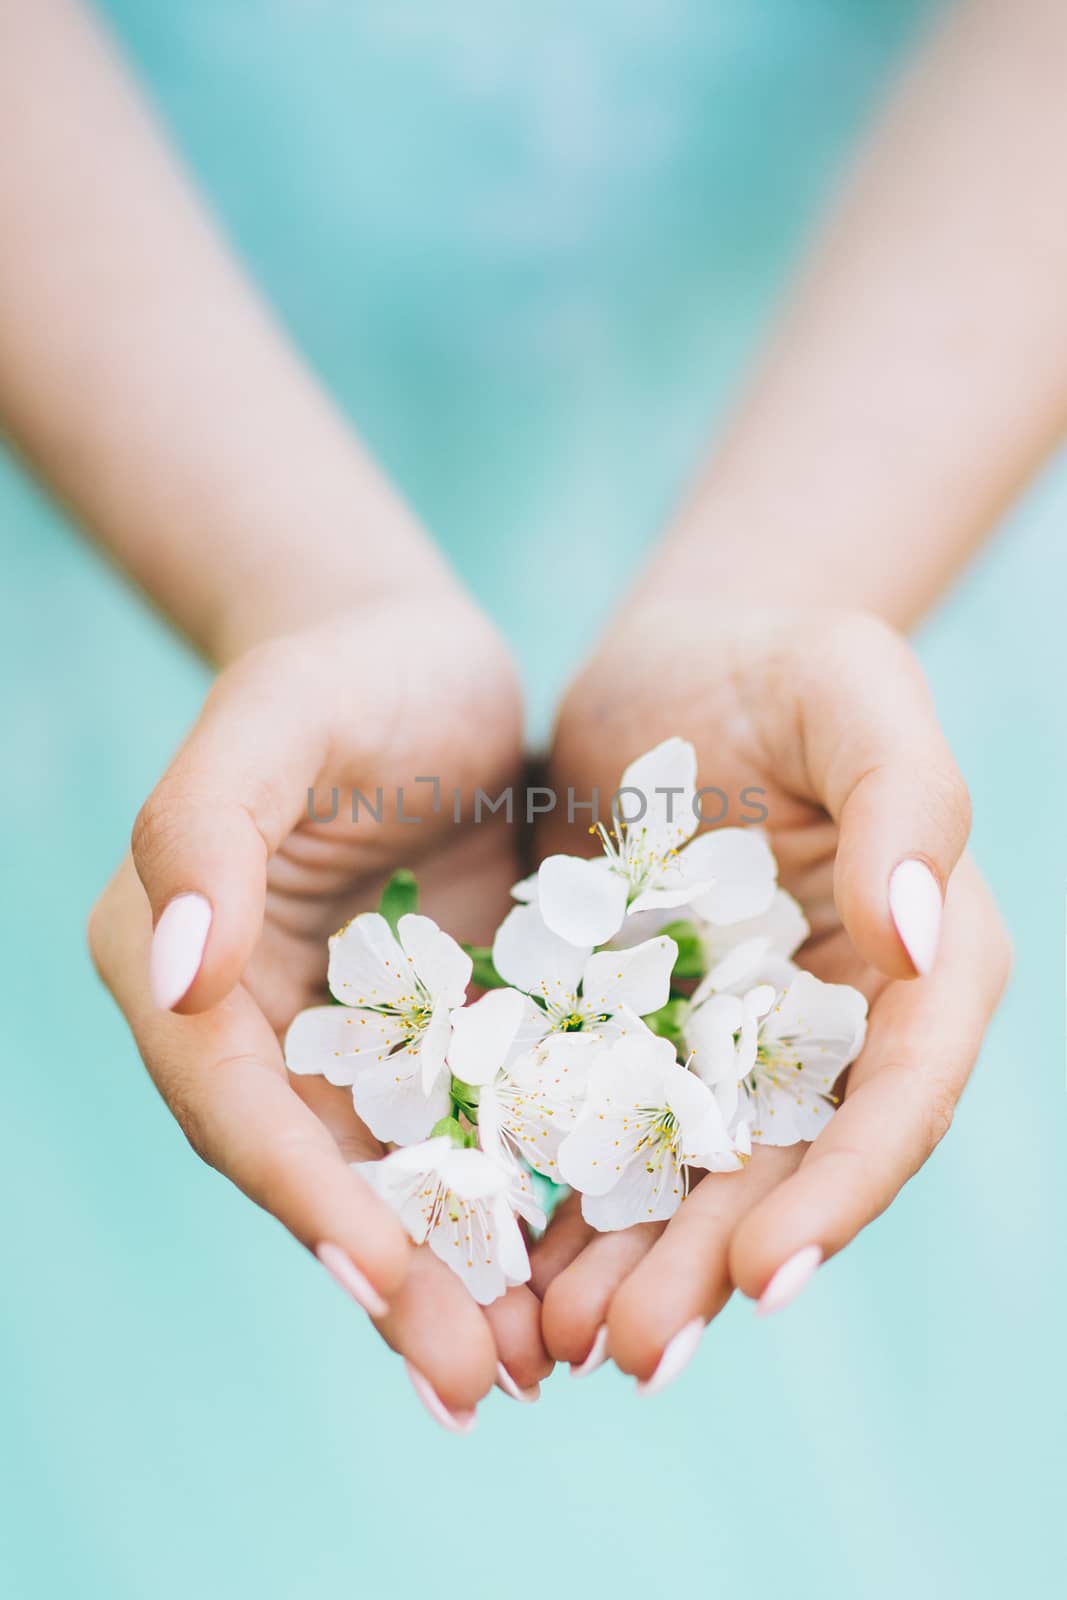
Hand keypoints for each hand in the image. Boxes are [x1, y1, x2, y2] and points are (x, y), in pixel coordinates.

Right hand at [89, 589, 553, 1423]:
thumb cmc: (344, 672)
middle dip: (389, 1277)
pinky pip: (461, 1135)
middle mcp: (250, 1019)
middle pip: (311, 1169)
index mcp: (180, 960)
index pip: (236, 1098)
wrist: (426, 665)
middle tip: (474, 1386)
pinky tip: (572, 1275)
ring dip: (452, 1277)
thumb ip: (204, 832)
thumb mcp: (274, 721)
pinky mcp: (428, 1034)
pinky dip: (506, 1208)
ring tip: (529, 1371)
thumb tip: (175, 974)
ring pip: (389, 1177)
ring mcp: (341, 1037)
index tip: (388, 1281)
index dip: (305, 1195)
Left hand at [536, 606, 1010, 1383]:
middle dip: (716, 1265)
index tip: (769, 1274)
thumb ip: (908, 797)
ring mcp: (737, 1040)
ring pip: (694, 1173)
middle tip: (633, 1354)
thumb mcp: (852, 686)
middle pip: (788, 1163)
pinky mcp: (646, 1034)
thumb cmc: (778, 659)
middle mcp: (836, 1024)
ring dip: (638, 1264)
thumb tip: (914, 943)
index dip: (844, 1189)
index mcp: (917, 960)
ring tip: (561, 1341)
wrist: (672, 665)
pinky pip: (611, 1130)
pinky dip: (572, 1196)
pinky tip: (515, 1260)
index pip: (899, 1092)